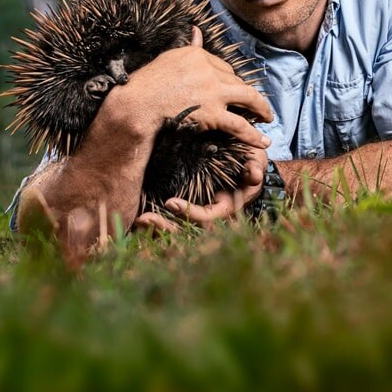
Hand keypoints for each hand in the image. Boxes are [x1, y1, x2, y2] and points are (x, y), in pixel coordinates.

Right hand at [93, 26, 272, 151]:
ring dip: (261, 109)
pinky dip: (253, 134)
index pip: (223, 66)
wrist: (137, 105)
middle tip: (256, 105)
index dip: (227, 80)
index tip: (229, 90)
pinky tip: (263, 141)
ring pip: (248, 98)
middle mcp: (210, 70)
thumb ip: (189, 46)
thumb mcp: (169, 58)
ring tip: (268, 118)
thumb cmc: (146, 84)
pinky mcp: (213, 113)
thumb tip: (197, 30)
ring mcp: (213, 92)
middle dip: (247, 94)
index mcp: (199, 54)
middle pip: (237, 81)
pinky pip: (240, 124)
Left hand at [134, 146, 267, 232]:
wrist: (243, 161)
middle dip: (166, 228)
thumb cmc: (249, 160)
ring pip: (176, 230)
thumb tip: (253, 175)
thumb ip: (254, 167)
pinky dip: (154, 222)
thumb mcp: (255, 160)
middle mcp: (211, 216)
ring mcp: (197, 214)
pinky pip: (169, 220)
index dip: (190, 213)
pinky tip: (136, 218)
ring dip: (156, 229)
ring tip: (138, 222)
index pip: (207, 217)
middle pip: (187, 231)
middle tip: (144, 219)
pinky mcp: (185, 208)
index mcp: (226, 208)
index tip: (170, 203)